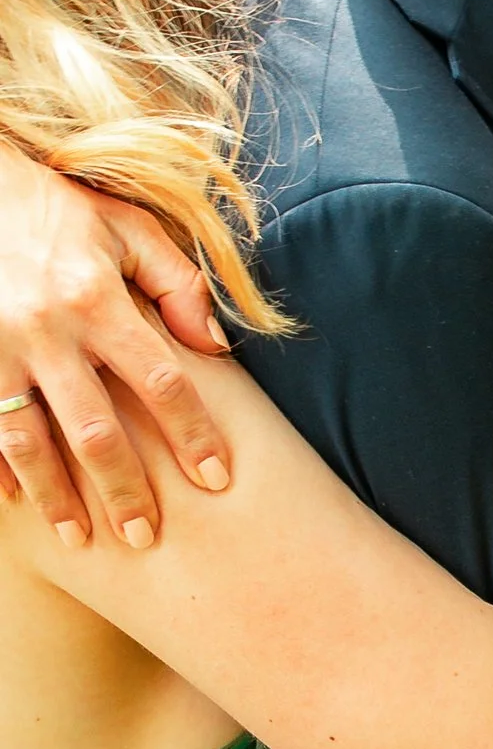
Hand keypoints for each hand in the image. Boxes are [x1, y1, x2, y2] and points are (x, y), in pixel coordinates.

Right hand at [0, 144, 235, 545]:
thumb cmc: (52, 208)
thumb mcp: (122, 226)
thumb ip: (177, 282)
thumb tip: (215, 349)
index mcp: (96, 299)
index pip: (162, 383)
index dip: (193, 435)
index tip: (217, 479)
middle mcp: (45, 332)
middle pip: (96, 432)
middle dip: (124, 491)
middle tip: (147, 536)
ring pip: (29, 444)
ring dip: (56, 499)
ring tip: (82, 540)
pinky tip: (18, 503)